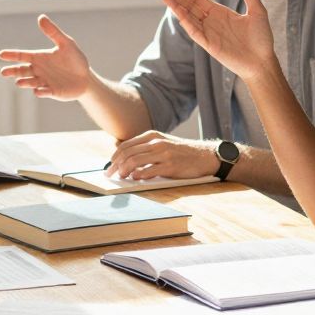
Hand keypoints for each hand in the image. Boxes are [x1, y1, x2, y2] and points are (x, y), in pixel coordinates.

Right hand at [0, 15, 94, 99]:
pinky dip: (40, 92)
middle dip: (13, 71)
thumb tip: (41, 17)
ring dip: (25, 82)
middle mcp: (39, 70)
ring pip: (31, 82)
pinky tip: (37, 91)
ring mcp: (44, 82)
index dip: (12, 55)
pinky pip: (45, 92)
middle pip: (22, 70)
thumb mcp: (66, 43)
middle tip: (3, 72)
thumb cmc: (75, 60)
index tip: (1, 54)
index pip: (22, 56)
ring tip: (19, 82)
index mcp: (40, 58)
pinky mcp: (52, 92)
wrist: (86, 78)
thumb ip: (53, 32)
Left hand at [106, 131, 220, 181]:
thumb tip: (123, 154)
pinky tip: (135, 178)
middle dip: (115, 165)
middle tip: (110, 174)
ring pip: (135, 161)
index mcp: (153, 136)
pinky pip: (149, 171)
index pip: (126, 145)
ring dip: (124, 170)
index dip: (115, 157)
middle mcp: (157, 143)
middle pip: (128, 153)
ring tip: (121, 177)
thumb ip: (146, 146)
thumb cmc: (182, 152)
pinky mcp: (170, 166)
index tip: (110, 166)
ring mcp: (164, 154)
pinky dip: (139, 175)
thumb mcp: (163, 142)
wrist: (205, 156)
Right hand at [158, 0, 279, 83]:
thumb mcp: (257, 10)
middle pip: (189, 6)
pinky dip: (185, 20)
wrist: (263, 61)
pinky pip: (194, 30)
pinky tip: (177, 11)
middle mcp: (211, 22)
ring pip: (188, 17)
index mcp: (219, 13)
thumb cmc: (261, 38)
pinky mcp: (209, 44)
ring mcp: (208, 33)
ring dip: (175, 6)